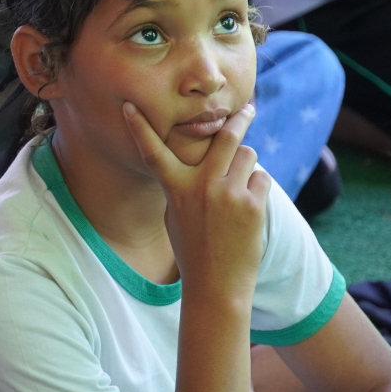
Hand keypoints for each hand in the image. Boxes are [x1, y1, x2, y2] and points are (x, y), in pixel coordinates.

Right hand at [122, 102, 270, 293]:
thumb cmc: (192, 250)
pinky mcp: (252, 204)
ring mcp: (228, 193)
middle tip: (248, 110)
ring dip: (246, 163)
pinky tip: (248, 208)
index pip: (153, 151)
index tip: (130, 106)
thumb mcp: (176, 216)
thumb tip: (206, 161)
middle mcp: (201, 186)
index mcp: (175, 189)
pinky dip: (256, 188)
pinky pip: (260, 179)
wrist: (216, 285)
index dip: (139, 127)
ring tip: (241, 184)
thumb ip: (185, 186)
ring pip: (247, 155)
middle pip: (224, 137)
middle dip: (239, 119)